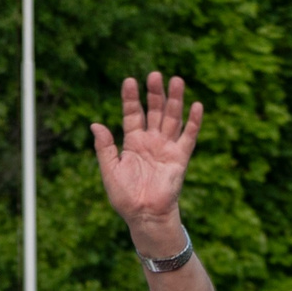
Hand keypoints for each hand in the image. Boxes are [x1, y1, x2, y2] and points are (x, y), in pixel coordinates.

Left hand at [92, 73, 201, 248]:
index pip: (132, 114)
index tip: (129, 81)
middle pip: (154, 111)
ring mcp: (167, 147)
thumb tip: (95, 124)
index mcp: (133, 142)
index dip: (131, 98)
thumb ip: (104, 148)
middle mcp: (151, 141)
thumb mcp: (110, 170)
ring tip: (176, 80)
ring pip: (172, 118)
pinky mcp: (180, 158)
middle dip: (154, 93)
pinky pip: (188, 137)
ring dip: (174, 100)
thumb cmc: (125, 197)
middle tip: (154, 75)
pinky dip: (194, 122)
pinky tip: (196, 105)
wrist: (144, 215)